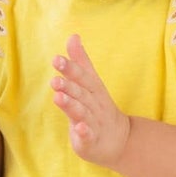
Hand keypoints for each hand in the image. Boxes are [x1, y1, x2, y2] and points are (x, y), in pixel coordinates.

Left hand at [51, 34, 131, 166]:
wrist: (121, 140)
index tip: (56, 59)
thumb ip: (80, 61)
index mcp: (93, 90)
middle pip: (81, 94)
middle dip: (69, 86)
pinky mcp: (91, 140)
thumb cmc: (98, 107)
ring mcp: (94, 123)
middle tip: (55, 80)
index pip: (82, 77)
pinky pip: (88, 136)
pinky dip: (84, 132)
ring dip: (71, 105)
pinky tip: (78, 128)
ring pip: (82, 113)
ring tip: (58, 97)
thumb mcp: (91, 83)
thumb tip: (73, 36)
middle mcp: (94, 104)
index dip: (70, 68)